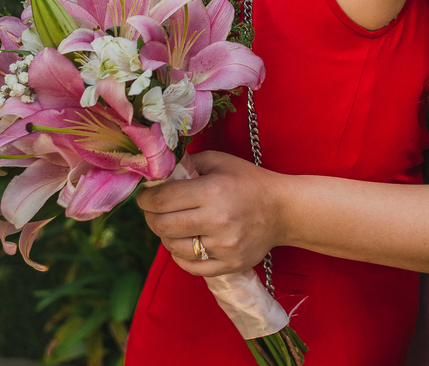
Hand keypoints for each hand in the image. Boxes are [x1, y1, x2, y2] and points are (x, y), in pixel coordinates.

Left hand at [137, 150, 283, 276]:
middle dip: (151, 217)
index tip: (145, 196)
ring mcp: (223, 247)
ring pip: (173, 247)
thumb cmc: (249, 182)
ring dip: (166, 235)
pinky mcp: (229, 265)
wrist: (283, 210)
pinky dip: (180, 256)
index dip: (146, 198)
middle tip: (154, 211)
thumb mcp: (221, 161)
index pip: (161, 200)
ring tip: (174, 225)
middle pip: (162, 225)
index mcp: (213, 191)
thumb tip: (159, 174)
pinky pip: (190, 266)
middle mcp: (217, 220)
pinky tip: (185, 243)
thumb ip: (189, 163)